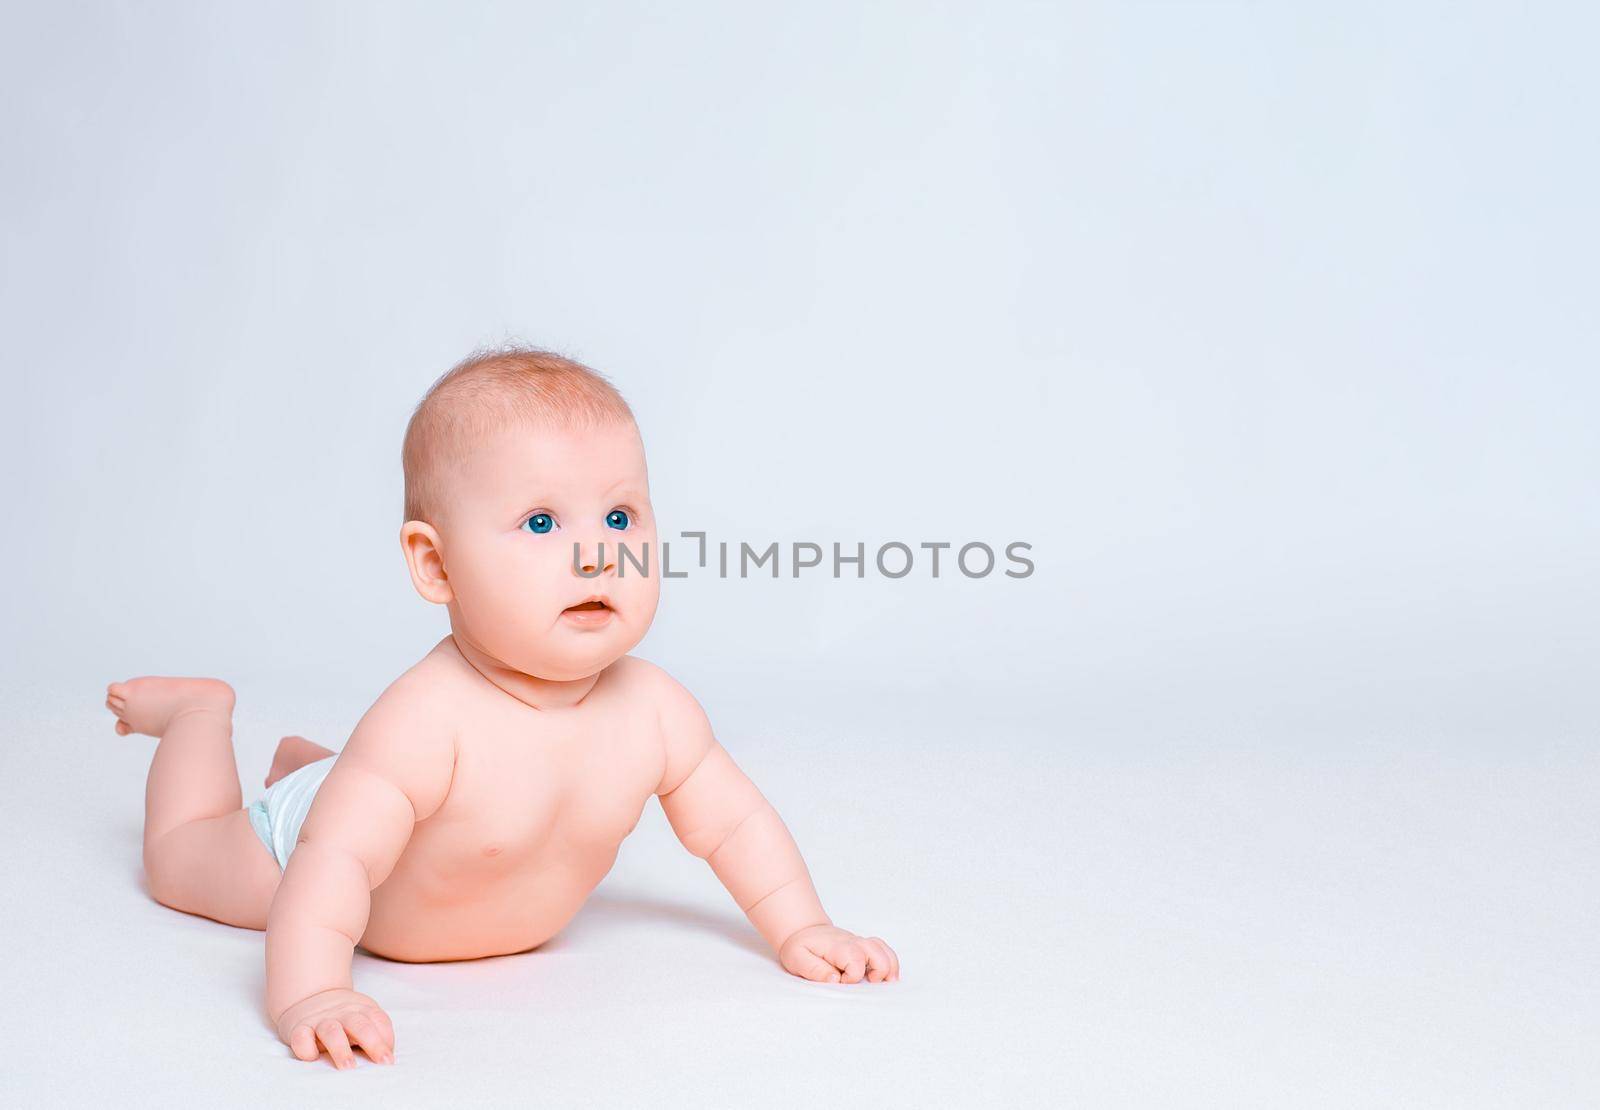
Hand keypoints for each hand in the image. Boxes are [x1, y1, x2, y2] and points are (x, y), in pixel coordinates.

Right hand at [274, 988, 394, 1067]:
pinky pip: (301, 1037)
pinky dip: (306, 1048)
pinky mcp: (299, 1029)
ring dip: (341, 1049)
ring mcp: (320, 1020)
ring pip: (331, 1031)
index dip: (386, 1038)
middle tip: (381, 1063)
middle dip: (373, 1044)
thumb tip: (386, 1059)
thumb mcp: (363, 1018)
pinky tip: (312, 1058)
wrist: (310, 997)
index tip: (389, 1061)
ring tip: (349, 1068)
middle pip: (360, 1025)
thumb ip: (375, 1033)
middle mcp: (342, 1013)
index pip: (378, 1020)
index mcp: (362, 1009)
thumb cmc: (343, 1019)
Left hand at [779, 924, 898, 983]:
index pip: (855, 962)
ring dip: (889, 968)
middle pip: (878, 952)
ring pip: (884, 950)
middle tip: (869, 983)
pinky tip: (886, 978)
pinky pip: (884, 951)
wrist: (804, 931)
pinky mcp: (864, 948)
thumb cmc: (801, 947)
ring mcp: (860, 944)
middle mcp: (853, 942)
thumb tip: (835, 980)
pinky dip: (889, 964)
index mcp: (838, 947)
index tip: (841, 982)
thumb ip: (815, 969)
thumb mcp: (797, 958)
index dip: (852, 977)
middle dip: (880, 971)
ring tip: (885, 983)